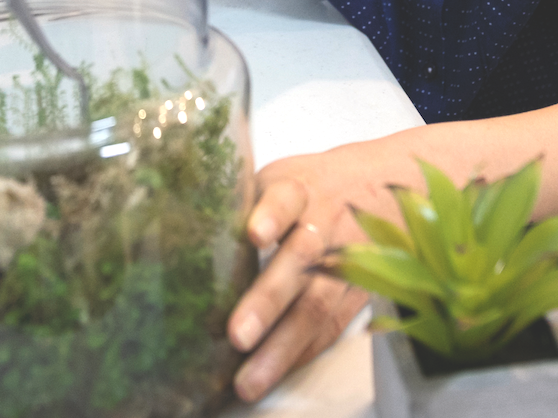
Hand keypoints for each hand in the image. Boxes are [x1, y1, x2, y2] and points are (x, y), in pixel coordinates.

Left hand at [227, 144, 406, 401]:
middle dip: (268, 301)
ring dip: (283, 346)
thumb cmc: (310, 186)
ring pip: (317, 304)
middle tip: (237, 334)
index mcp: (299, 188)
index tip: (253, 233)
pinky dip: (303, 353)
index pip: (286, 198)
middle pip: (300, 260)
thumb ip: (239, 202)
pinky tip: (276, 374)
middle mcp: (325, 224)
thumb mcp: (278, 177)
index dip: (270, 215)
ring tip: (250, 380)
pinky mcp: (357, 292)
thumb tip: (172, 235)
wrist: (385, 186)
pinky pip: (331, 327)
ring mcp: (346, 261)